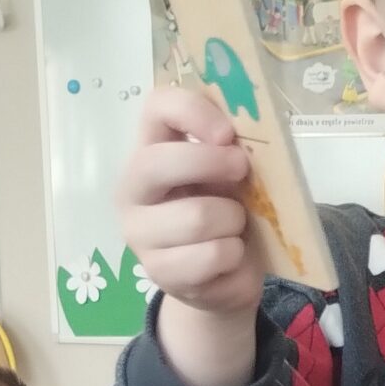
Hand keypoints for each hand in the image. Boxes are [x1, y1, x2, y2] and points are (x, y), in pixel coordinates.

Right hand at [119, 88, 262, 385]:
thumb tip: (251, 141)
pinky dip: (235, 256)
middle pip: (158, 163)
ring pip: (197, 216)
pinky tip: (231, 259)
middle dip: (212, 164)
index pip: (156, 108)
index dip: (193, 111)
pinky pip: (212, 256)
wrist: (221, 277)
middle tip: (243, 173)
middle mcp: (133, 189)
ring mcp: (140, 234)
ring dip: (233, 220)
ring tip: (236, 228)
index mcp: (150, 150)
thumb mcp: (230, 176)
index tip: (227, 133)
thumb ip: (232, 151)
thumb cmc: (224, 212)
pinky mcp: (160, 273)